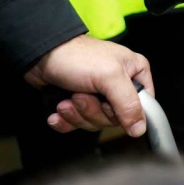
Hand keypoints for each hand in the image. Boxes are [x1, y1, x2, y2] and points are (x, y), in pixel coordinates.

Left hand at [24, 35, 153, 136]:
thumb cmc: (76, 56)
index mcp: (135, 74)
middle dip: (93, 112)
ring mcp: (98, 96)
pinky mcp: (79, 104)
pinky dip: (66, 121)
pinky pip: (78, 125)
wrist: (40, 55)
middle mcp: (119, 86)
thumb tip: (140, 129)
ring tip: (67, 99)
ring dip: (77, 115)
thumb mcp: (109, 77)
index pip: (143, 107)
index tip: (108, 105)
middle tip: (81, 96)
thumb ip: (128, 103)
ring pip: (96, 123)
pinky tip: (59, 110)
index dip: (125, 113)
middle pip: (115, 118)